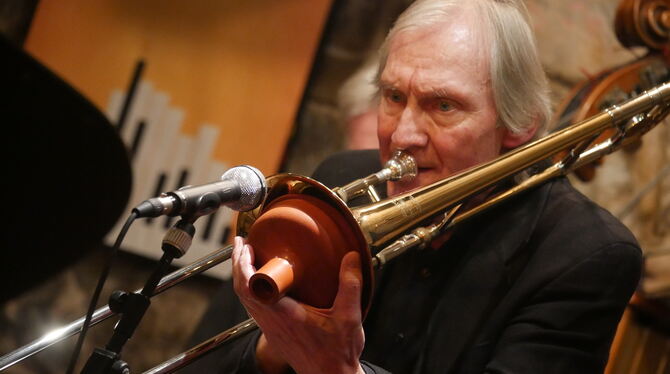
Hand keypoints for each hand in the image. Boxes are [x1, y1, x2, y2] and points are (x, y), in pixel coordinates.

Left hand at [232, 236, 365, 373]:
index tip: (246, 246)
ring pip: (245, 299)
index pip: (250, 287)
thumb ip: (350, 285)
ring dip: (243, 277)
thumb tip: (351, 257)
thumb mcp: (348, 316)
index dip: (243, 265)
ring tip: (247, 257)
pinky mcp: (273, 333)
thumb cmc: (337, 353)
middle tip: (241, 244)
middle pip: (241, 290)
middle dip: (238, 264)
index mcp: (284, 315)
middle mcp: (271, 322)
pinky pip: (254, 307)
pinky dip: (251, 289)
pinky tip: (263, 281)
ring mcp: (270, 328)